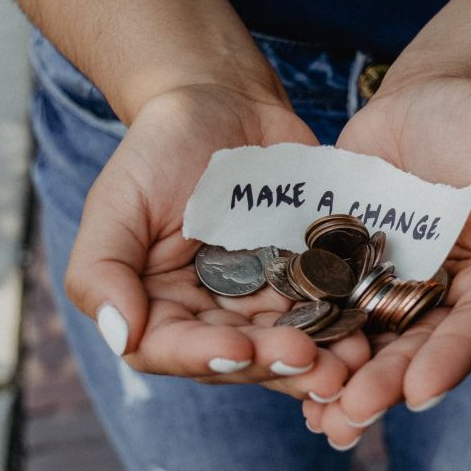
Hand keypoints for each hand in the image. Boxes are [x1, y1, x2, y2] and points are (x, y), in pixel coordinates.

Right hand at [65, 84, 369, 399]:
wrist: (224, 105)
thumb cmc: (161, 149)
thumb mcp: (118, 202)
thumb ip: (102, 269)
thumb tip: (120, 335)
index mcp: (162, 305)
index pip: (175, 348)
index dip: (206, 356)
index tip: (239, 348)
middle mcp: (214, 311)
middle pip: (242, 356)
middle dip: (276, 364)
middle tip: (315, 366)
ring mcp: (264, 295)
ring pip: (290, 340)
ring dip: (322, 358)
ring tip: (353, 362)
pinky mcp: (306, 274)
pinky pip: (326, 304)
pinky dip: (346, 320)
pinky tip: (369, 329)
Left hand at [303, 76, 470, 445]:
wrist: (429, 97)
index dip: (451, 360)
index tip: (420, 389)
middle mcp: (444, 299)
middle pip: (418, 348)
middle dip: (386, 383)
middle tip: (352, 414)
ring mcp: (392, 285)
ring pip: (370, 340)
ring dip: (344, 377)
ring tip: (317, 412)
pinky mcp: (348, 267)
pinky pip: (329, 303)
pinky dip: (311, 332)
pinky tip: (284, 361)